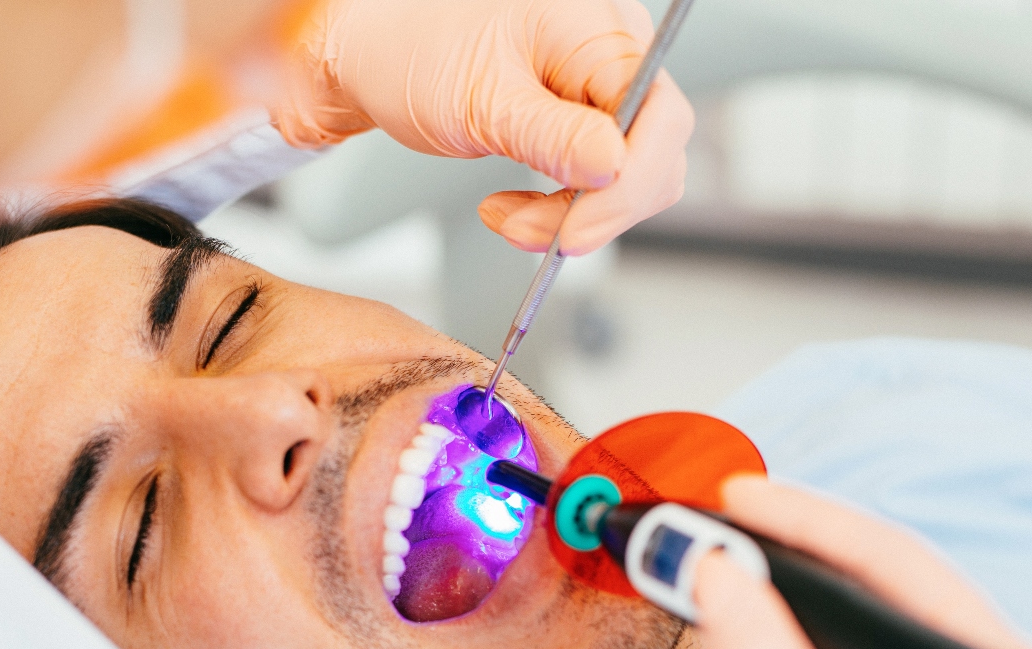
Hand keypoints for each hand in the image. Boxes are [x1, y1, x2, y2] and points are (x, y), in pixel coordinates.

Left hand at [268, 0, 693, 254]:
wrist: (370, 49)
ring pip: (629, 177)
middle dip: (596, 211)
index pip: (661, 119)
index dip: (629, 186)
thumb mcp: (479, 101)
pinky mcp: (581, 117)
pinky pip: (599, 178)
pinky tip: (514, 211)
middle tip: (526, 235)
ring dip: (573, 218)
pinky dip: (561, 209)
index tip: (575, 233)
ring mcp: (600, 86)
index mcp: (598, 30)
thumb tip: (617, 168)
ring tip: (506, 222)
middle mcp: (613, 53)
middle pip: (655, 155)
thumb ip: (553, 137)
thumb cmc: (410, 49)